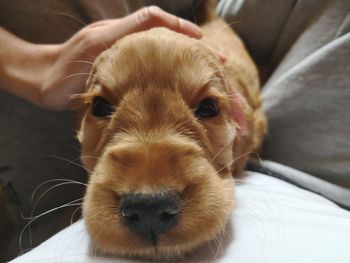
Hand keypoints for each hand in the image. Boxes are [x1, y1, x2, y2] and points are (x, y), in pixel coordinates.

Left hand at [39, 6, 201, 109]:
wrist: (42, 80)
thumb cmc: (61, 71)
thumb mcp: (92, 49)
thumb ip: (119, 35)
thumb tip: (154, 21)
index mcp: (118, 34)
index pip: (154, 20)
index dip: (180, 28)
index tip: (201, 40)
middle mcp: (123, 40)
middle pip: (165, 36)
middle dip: (193, 45)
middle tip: (220, 61)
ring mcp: (122, 53)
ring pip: (162, 51)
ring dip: (187, 59)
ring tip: (210, 71)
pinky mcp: (120, 67)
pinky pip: (151, 64)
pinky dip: (171, 68)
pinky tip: (183, 79)